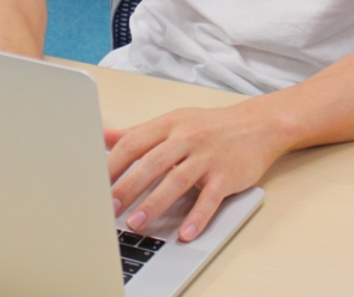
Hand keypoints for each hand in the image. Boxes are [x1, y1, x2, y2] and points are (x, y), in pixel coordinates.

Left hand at [106, 99, 288, 241]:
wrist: (258, 125)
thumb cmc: (211, 126)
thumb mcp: (173, 121)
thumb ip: (139, 131)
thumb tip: (104, 136)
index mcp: (169, 125)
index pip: (133, 143)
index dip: (113, 164)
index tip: (95, 184)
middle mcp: (186, 138)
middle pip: (151, 163)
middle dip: (127, 187)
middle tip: (109, 208)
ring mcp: (207, 157)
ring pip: (176, 181)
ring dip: (155, 204)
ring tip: (136, 222)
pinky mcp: (227, 176)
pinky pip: (210, 199)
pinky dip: (197, 217)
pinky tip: (185, 233)